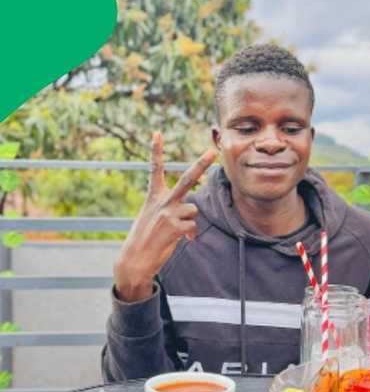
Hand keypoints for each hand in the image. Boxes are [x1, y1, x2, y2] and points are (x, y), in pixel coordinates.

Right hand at [113, 132, 215, 302]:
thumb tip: (192, 220)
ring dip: (190, 221)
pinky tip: (181, 240)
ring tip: (175, 231)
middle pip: (186, 179)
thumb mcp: (153, 217)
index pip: (155, 169)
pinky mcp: (176, 227)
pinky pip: (194, 227)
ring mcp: (169, 213)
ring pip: (194, 210)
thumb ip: (171, 211)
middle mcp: (162, 201)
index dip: (156, 151)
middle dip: (201, 165)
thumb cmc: (145, 238)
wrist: (135, 259)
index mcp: (153, 196)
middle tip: (212, 151)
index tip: (157, 133)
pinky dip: (191, 235)